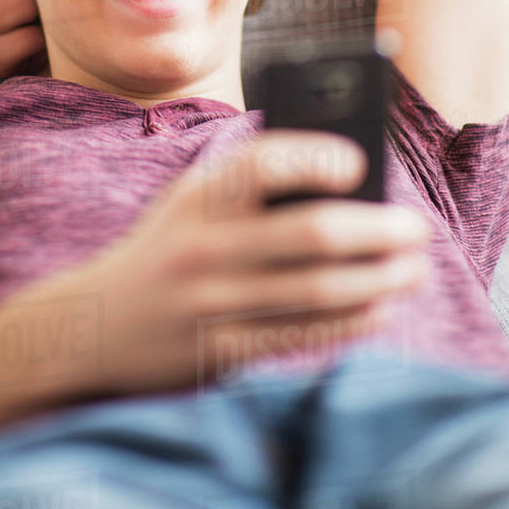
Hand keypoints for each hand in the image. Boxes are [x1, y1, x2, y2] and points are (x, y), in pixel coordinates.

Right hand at [6, 130, 431, 395]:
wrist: (91, 326)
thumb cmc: (164, 249)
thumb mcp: (188, 204)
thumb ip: (249, 190)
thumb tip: (348, 187)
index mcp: (196, 197)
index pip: (264, 162)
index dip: (318, 157)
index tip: (361, 162)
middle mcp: (203, 246)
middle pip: (311, 233)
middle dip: (377, 230)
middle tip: (417, 229)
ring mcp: (210, 303)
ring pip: (316, 289)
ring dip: (379, 279)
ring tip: (415, 270)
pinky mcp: (218, 352)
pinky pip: (300, 336)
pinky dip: (350, 322)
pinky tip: (379, 309)